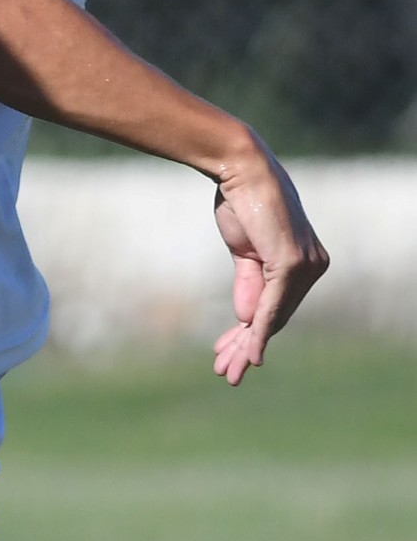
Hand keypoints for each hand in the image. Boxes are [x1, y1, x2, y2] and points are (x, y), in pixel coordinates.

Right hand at [211, 143, 329, 384]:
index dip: (252, 332)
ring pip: (273, 318)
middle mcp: (312, 266)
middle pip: (276, 317)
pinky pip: (271, 306)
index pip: (277, 306)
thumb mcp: (245, 249)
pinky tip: (249, 353)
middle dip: (247, 346)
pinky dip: (258, 331)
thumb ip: (250, 283)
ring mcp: (305, 266)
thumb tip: (246, 320)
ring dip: (247, 346)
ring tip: (229, 371)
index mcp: (304, 261)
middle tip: (227, 372)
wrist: (240, 168)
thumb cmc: (241, 201)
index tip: (230, 350)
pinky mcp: (293, 264)